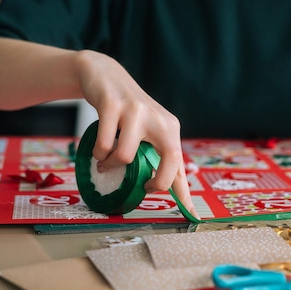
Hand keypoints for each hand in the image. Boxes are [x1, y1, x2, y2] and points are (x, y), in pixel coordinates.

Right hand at [74, 50, 198, 217]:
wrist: (104, 75)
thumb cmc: (127, 112)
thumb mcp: (149, 130)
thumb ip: (159, 154)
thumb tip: (170, 188)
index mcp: (171, 129)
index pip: (180, 164)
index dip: (185, 191)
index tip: (192, 213)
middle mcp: (160, 120)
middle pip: (169, 161)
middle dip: (156, 183)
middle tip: (142, 187)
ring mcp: (137, 111)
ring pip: (127, 156)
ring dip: (111, 165)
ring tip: (105, 161)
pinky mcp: (113, 105)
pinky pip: (104, 144)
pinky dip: (98, 153)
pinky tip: (98, 148)